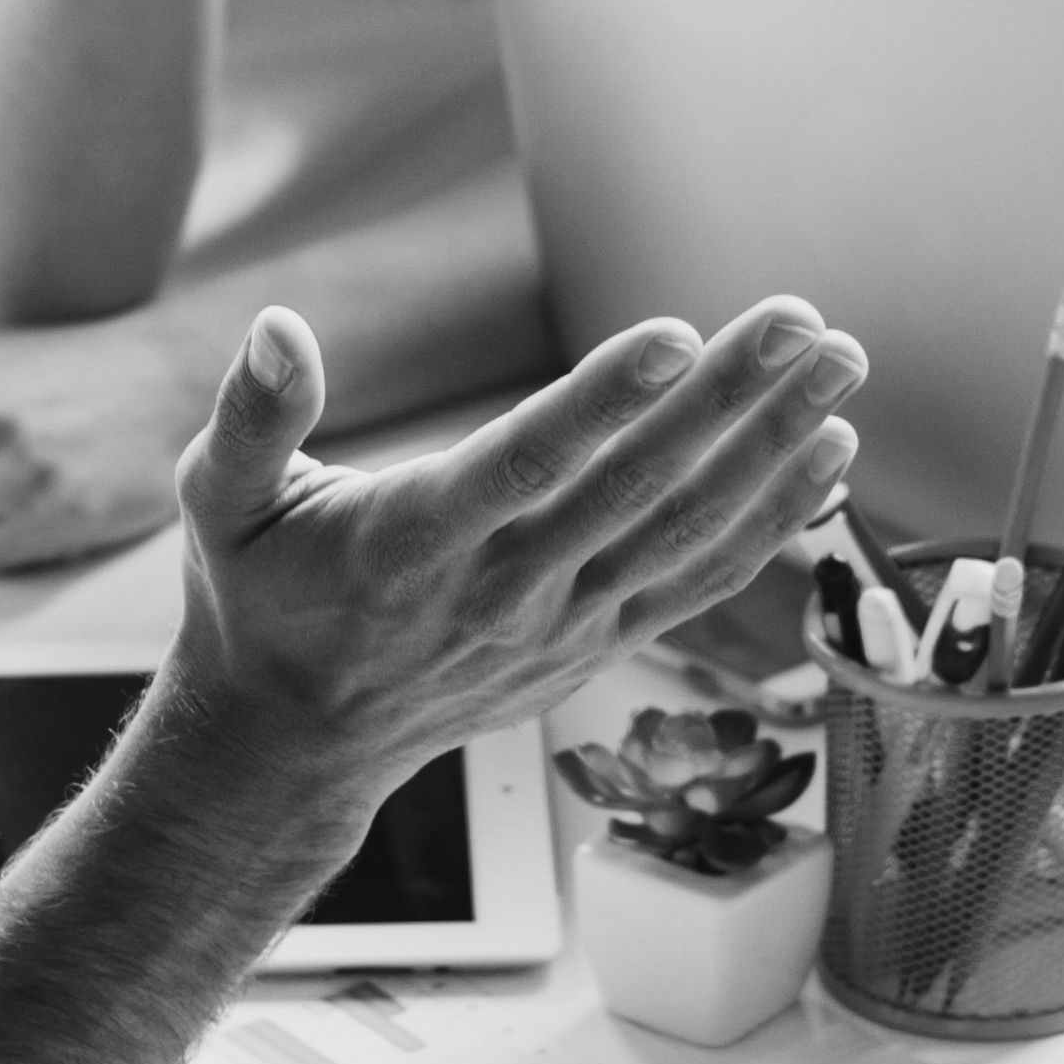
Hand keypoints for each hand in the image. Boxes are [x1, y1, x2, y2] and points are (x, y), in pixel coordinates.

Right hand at [159, 300, 865, 796]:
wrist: (296, 741)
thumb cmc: (260, 597)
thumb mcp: (220, 501)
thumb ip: (252, 414)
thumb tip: (276, 327)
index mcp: (413, 541)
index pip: (525, 465)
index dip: (603, 402)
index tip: (675, 334)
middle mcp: (502, 587)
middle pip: (636, 490)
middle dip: (729, 401)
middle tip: (803, 321)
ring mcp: (562, 623)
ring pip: (686, 532)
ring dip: (772, 449)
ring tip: (843, 366)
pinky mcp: (597, 642)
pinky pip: (700, 581)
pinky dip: (772, 522)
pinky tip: (829, 454)